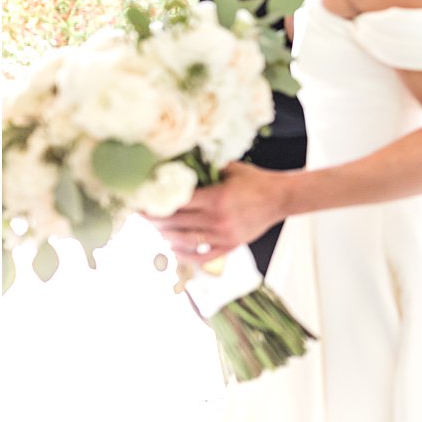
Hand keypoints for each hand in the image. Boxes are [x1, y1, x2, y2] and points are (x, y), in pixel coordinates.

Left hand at [146, 163, 287, 265]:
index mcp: (216, 198)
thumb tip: (178, 164)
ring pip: (183, 241)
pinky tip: (173, 247)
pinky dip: (183, 254)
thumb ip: (206, 168)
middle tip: (140, 215)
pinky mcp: (230, 247)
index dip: (154, 203)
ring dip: (164, 236)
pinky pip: (200, 256)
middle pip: (174, 223)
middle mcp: (218, 219)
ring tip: (155, 229)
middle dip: (153, 220)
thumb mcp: (231, 169)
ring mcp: (223, 236)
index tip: (140, 201)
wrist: (280, 198)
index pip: (176, 203)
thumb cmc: (255, 181)